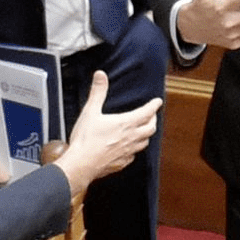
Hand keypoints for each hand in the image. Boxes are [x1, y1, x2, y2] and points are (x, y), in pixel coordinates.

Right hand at [55, 71, 161, 194]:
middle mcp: (131, 138)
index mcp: (126, 124)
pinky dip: (136, 149)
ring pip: (145, 142)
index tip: (158, 102)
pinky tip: (131, 148)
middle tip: (152, 115)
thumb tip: (100, 75)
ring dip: (147, 135)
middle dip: (153, 120)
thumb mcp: (90, 111)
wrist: (82, 164)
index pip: (146, 112)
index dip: (154, 106)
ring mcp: (128, 152)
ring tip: (144, 130)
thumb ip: (97, 92)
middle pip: (151, 128)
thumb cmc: (86, 139)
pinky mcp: (122, 163)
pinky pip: (134, 155)